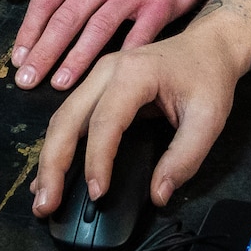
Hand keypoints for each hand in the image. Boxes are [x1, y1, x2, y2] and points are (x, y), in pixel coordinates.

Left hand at [0, 0, 212, 91]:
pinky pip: (138, 36)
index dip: (29, 29)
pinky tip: (108, 79)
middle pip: (67, 17)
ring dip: (77, 59)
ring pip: (99, 28)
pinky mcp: (158, 5)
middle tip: (27, 80)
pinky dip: (123, 57)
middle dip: (45, 51)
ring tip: (59, 85)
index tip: (18, 58)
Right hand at [29, 23, 243, 217]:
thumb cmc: (208, 78)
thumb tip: (158, 195)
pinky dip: (57, 147)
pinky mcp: (96, 87)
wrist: (208, 46)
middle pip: (67, 118)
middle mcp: (106, 70)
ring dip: (49, 159)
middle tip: (46, 204)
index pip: (105, 121)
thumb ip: (185, 158)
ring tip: (43, 196)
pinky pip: (70, 118)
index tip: (98, 194)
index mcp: (133, 73)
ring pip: (61, 118)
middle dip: (53, 164)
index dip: (97, 160)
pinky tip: (49, 174)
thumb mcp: (208, 119)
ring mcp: (97, 77)